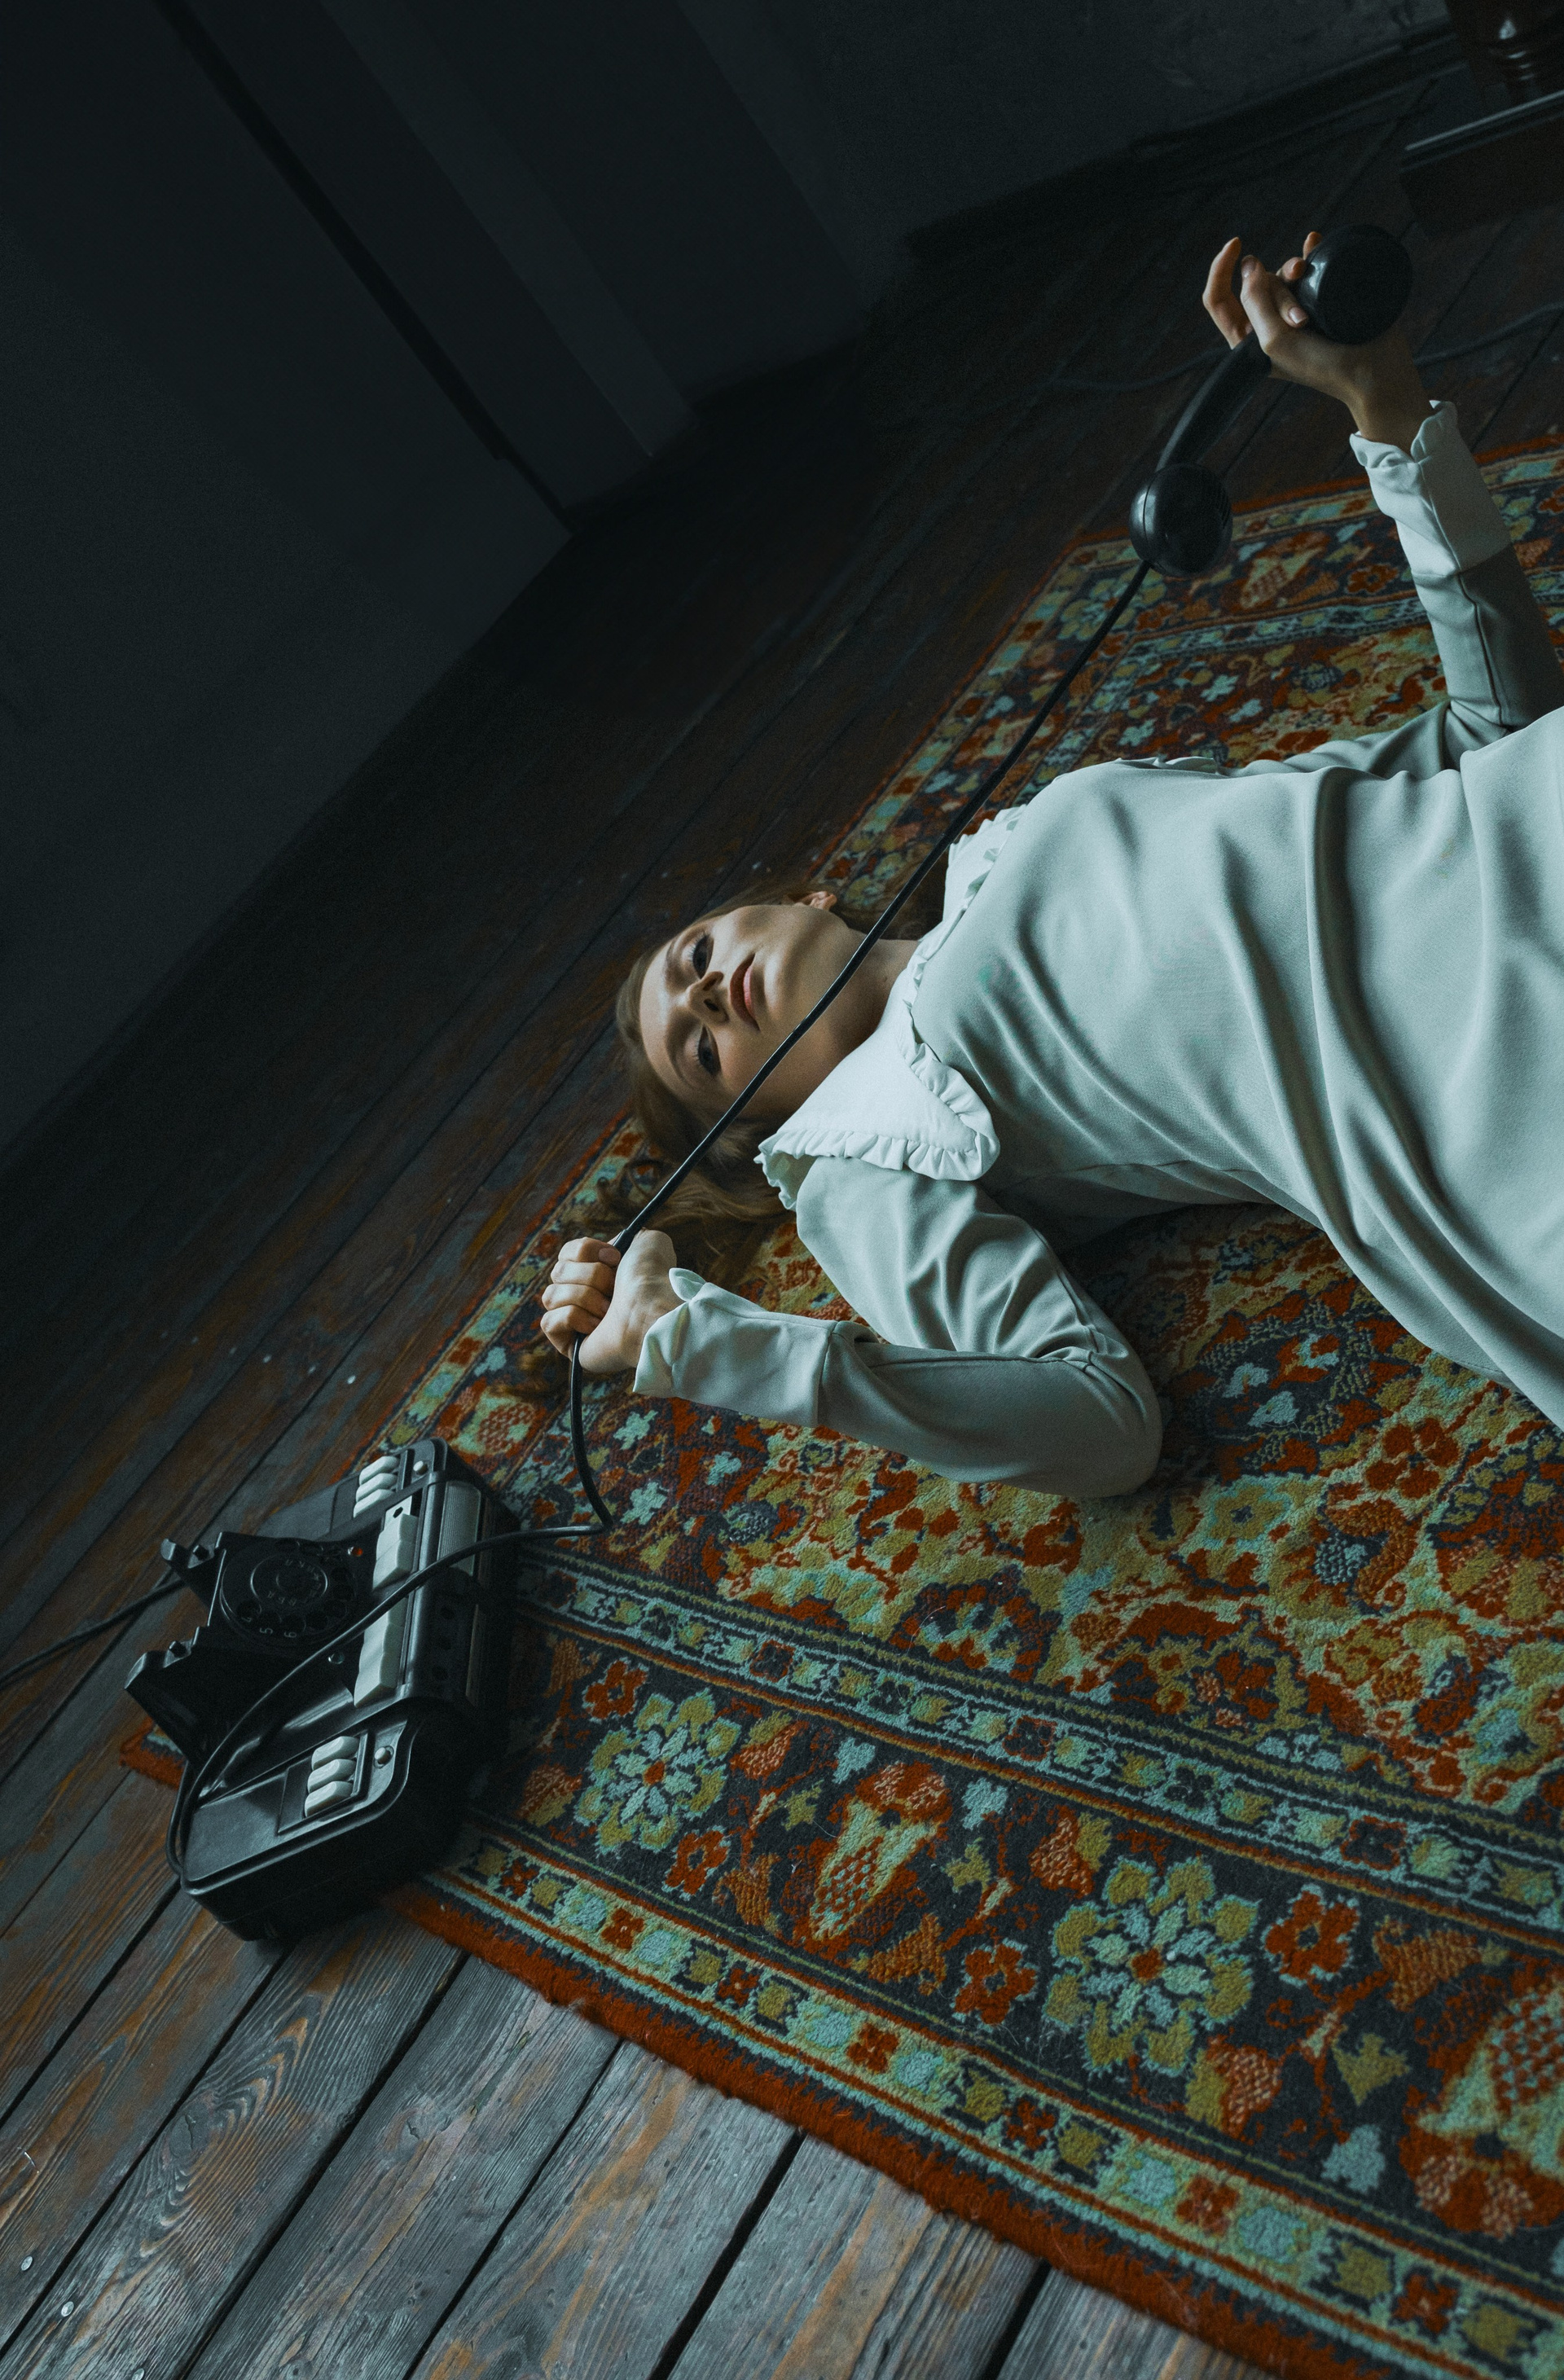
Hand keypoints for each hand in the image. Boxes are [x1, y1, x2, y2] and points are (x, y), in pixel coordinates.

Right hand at [539, 1231, 679, 1374]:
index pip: (566, 1254)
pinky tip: (596, 1327)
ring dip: (583, 1297)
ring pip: (550, 1296)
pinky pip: (548, 1322)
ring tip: (608, 1310)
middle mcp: (584, 1296)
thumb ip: (629, 1237)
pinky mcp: (567, 1344)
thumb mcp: (645, 1243)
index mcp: (598, 1273)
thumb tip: (612, 1249)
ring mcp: (573, 1323)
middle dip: (590, 1276)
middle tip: (614, 1289)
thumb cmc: (652, 1280)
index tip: (613, 1258)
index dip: (585, 1251)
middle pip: (557, 1272)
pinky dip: (572, 1318)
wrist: (654, 1312)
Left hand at [1203, 233, 1431, 451]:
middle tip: (1302, 319)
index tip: (1236, 245)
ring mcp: (1294, 311)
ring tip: (1312, 277)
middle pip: (1257, 283)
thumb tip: (1249, 264)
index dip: (1221, 271)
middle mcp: (1267, 326)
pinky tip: (1313, 240)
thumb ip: (1255, 301)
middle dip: (1277, 289)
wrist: (1372, 370)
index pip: (1218, 300)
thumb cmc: (1321, 364)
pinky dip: (1309, 253)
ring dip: (1294, 269)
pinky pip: (1307, 267)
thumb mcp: (1275, 339)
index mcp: (1247, 343)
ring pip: (1282, 273)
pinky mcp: (1320, 299)